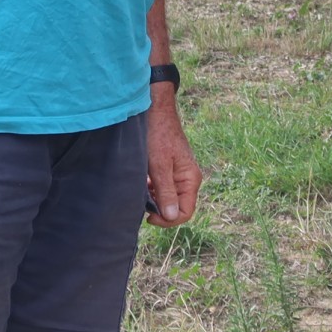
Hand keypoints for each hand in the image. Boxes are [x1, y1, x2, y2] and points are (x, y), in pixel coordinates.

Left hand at [145, 90, 203, 227]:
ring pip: (166, 198)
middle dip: (159, 208)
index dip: (167, 220)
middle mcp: (187, 179)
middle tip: (142, 200)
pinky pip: (161, 187)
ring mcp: (178, 174)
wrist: (154, 111)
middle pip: (175, 207)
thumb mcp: (159, 165)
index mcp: (190, 179)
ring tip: (140, 187)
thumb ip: (165, 191)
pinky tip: (141, 180)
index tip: (148, 215)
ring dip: (153, 198)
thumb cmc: (157, 135)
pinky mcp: (168, 169)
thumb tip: (171, 217)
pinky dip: (150, 188)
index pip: (185, 212)